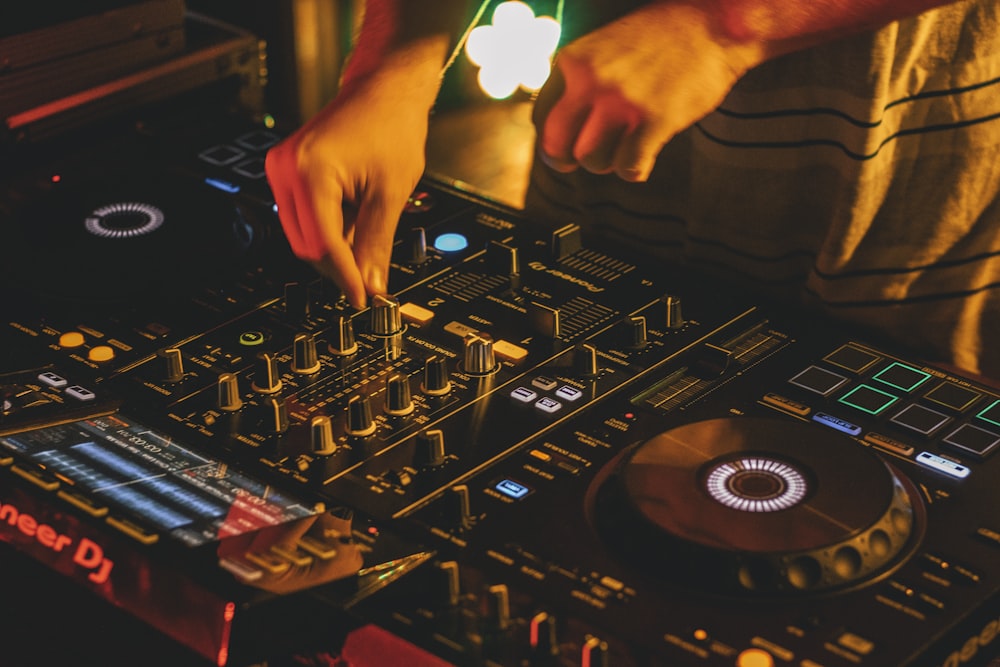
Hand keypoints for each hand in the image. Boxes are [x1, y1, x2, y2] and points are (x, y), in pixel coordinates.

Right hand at [265, 70, 430, 308]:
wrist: (383, 91)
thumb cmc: (390, 126)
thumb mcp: (390, 193)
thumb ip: (377, 244)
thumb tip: (371, 284)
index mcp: (311, 171)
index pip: (324, 243)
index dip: (345, 276)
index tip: (361, 298)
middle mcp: (286, 169)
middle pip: (306, 245)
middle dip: (338, 264)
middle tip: (369, 275)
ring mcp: (282, 169)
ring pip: (301, 235)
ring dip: (332, 247)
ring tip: (365, 234)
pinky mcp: (286, 171)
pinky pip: (301, 217)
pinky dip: (326, 229)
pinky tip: (352, 220)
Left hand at [532, 2, 762, 181]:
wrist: (713, 24)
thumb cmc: (661, 37)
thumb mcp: (603, 47)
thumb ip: (578, 80)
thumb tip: (558, 125)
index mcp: (574, 61)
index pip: (540, 117)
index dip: (550, 138)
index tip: (563, 145)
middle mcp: (591, 82)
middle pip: (557, 146)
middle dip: (567, 160)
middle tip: (581, 161)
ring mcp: (622, 103)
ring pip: (592, 160)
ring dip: (607, 162)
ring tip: (623, 147)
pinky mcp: (654, 121)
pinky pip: (628, 167)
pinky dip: (634, 170)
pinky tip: (643, 158)